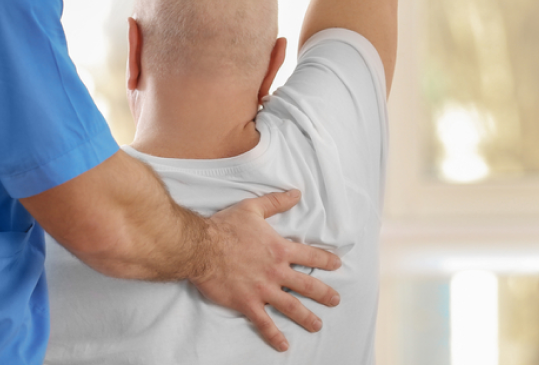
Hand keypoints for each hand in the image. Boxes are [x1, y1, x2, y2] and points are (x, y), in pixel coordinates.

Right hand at [191, 189, 341, 352]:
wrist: (201, 247)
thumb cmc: (225, 227)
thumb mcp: (252, 208)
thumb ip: (276, 202)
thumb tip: (296, 193)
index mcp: (279, 249)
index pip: (310, 256)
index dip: (325, 260)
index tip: (336, 265)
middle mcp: (276, 271)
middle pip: (307, 285)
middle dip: (324, 294)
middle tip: (335, 301)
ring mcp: (263, 289)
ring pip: (291, 307)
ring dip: (307, 317)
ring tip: (317, 325)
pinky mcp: (247, 303)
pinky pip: (264, 323)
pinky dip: (274, 336)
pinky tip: (284, 345)